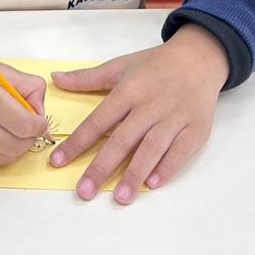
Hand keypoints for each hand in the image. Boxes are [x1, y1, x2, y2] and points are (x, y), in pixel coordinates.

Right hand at [0, 62, 49, 164]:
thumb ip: (26, 85)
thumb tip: (40, 112)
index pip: (25, 124)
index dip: (39, 125)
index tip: (39, 121)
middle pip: (18, 144)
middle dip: (29, 137)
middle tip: (26, 127)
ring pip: (7, 156)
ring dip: (15, 146)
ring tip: (9, 130)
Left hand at [49, 24, 228, 203]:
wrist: (198, 57)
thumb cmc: (155, 65)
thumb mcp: (120, 66)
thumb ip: (87, 78)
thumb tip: (55, 78)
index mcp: (128, 91)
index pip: (98, 121)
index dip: (77, 142)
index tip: (58, 161)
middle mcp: (150, 106)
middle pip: (122, 140)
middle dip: (102, 167)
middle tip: (84, 191)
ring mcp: (174, 118)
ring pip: (152, 149)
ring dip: (135, 174)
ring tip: (120, 197)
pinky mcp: (196, 128)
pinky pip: (181, 151)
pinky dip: (168, 167)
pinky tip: (153, 184)